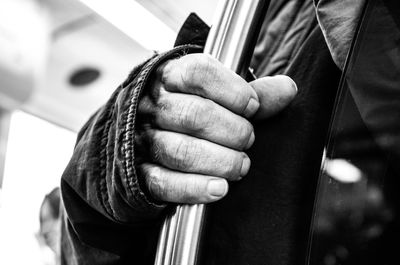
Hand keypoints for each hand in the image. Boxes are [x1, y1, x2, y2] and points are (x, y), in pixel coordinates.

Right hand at [136, 53, 296, 203]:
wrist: (148, 131)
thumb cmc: (192, 107)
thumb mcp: (220, 94)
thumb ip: (253, 93)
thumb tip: (287, 89)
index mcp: (172, 76)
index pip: (198, 73)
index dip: (233, 91)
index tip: (252, 107)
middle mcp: (153, 105)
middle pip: (194, 114)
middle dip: (232, 130)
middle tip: (248, 139)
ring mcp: (144, 139)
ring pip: (180, 151)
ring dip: (219, 161)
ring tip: (240, 166)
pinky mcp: (142, 172)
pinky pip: (164, 182)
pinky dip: (195, 188)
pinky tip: (219, 188)